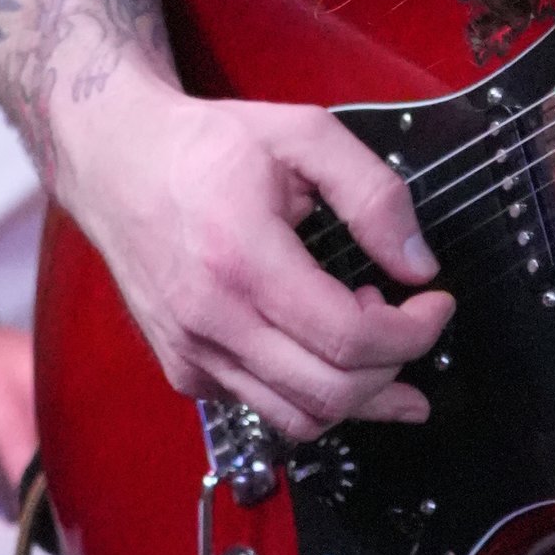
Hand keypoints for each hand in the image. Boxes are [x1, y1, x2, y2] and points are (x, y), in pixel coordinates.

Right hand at [55, 72, 452, 439]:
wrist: (118, 162)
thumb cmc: (208, 145)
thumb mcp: (304, 135)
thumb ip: (373, 194)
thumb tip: (419, 264)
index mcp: (244, 261)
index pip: (349, 339)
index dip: (412, 333)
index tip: (436, 303)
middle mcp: (212, 321)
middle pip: (331, 392)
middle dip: (393, 369)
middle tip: (407, 324)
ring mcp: (193, 353)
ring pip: (299, 419)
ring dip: (358, 396)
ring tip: (378, 349)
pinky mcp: (183, 369)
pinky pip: (263, 408)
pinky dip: (309, 393)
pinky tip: (321, 349)